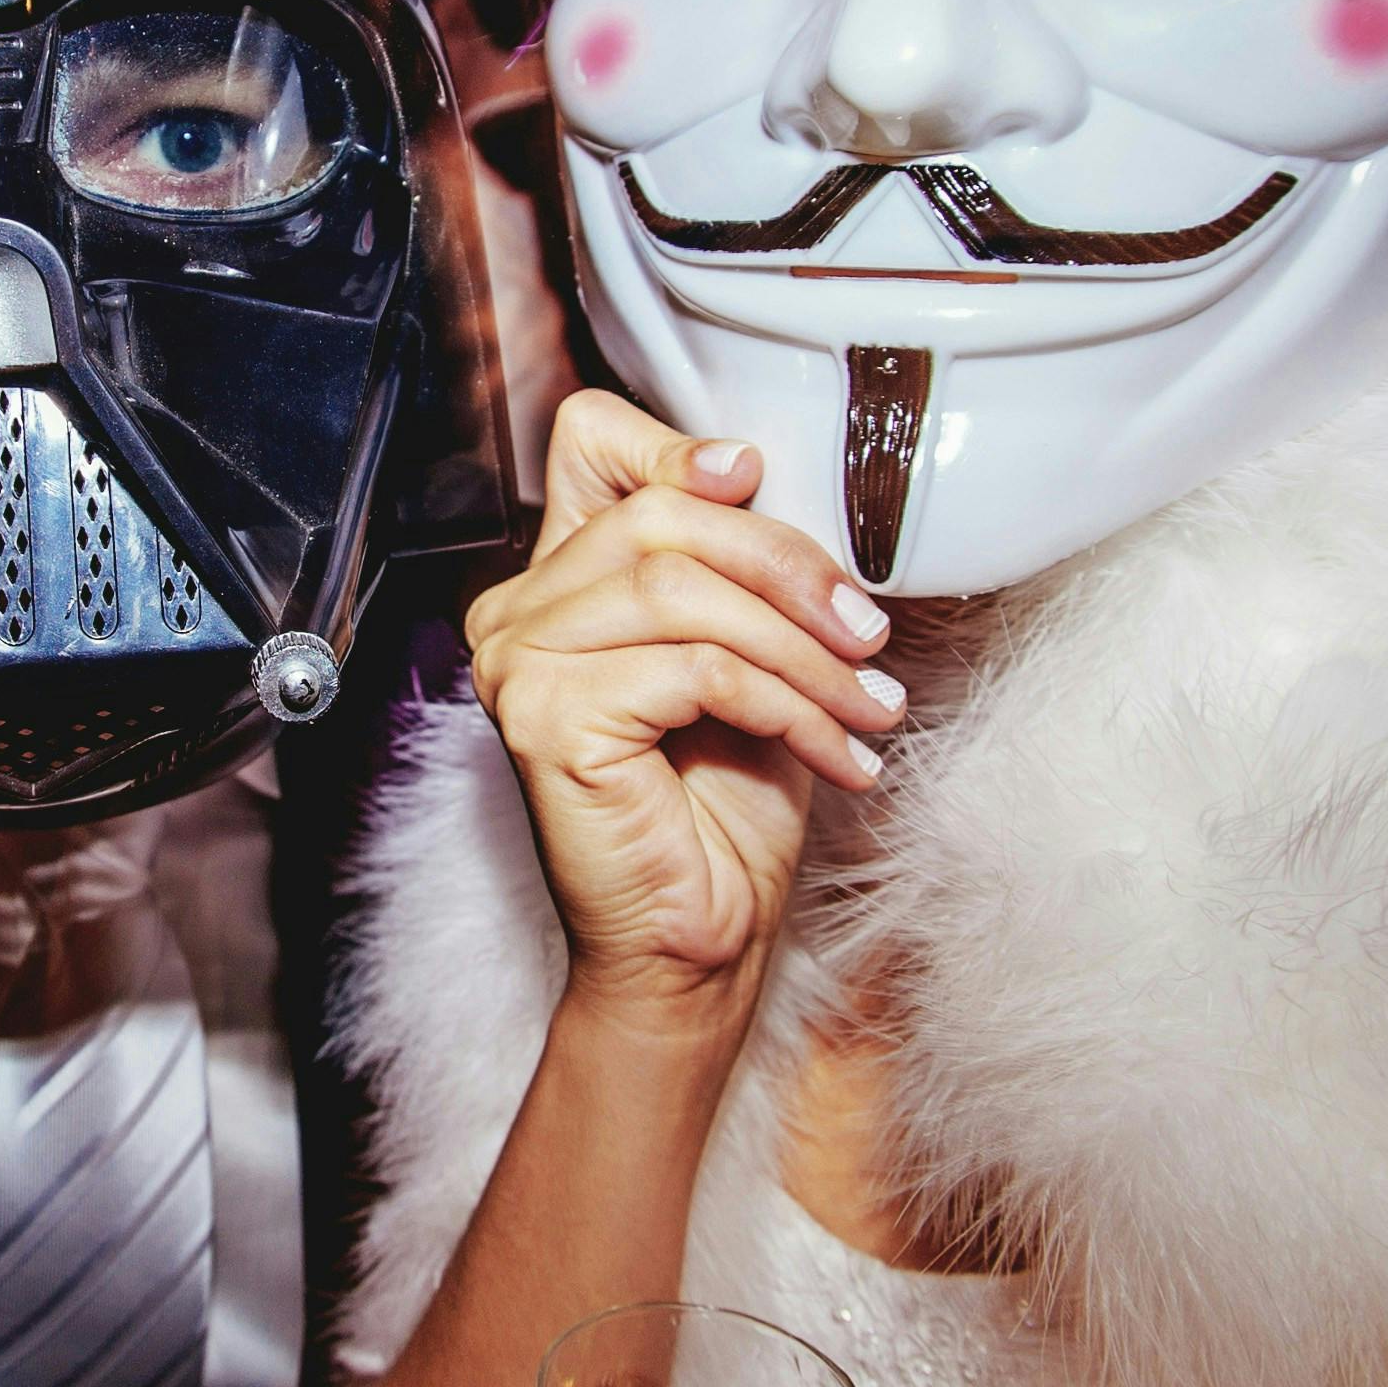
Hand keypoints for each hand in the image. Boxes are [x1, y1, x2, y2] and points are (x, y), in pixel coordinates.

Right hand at [463, 391, 901, 1017]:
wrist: (697, 945)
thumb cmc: (724, 808)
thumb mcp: (752, 652)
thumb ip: (739, 564)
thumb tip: (765, 473)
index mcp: (559, 579)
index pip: (590, 441)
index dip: (676, 442)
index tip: (761, 478)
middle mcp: (518, 611)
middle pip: (662, 516)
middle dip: (790, 570)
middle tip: (869, 636)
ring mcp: (519, 662)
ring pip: (684, 590)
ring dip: (803, 651)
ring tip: (869, 705)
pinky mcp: (545, 718)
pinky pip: (696, 668)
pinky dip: (788, 706)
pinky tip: (835, 753)